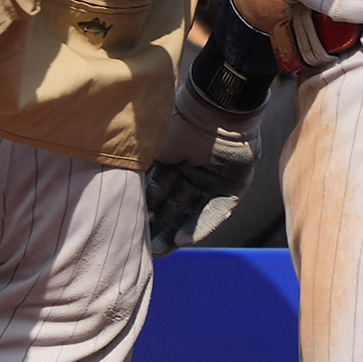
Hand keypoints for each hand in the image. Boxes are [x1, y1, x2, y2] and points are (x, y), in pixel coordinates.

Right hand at [144, 80, 263, 254]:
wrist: (217, 112)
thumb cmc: (181, 124)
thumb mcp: (155, 149)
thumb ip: (144, 170)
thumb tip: (127, 196)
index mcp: (176, 160)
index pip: (159, 192)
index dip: (149, 212)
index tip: (136, 232)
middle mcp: (194, 172)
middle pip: (176, 206)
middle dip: (162, 227)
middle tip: (149, 249)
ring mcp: (215, 180)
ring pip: (194, 212)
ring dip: (179, 231)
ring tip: (164, 249)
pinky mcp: (235, 186)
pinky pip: (218, 210)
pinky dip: (202, 225)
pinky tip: (185, 240)